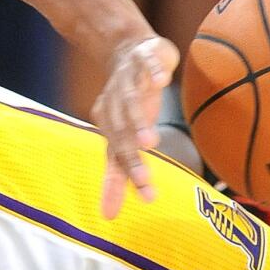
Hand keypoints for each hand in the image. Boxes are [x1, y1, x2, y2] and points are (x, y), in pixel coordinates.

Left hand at [91, 35, 179, 215]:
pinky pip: (147, 66)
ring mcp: (127, 81)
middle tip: (144, 181)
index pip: (118, 156)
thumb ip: (117, 176)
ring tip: (149, 143)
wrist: (126, 52)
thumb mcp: (121, 139)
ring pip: (130, 103)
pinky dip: (153, 73)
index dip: (131, 177)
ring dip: (139, 122)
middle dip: (132, 158)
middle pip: (122, 135)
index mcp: (110, 127)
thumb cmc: (127, 104)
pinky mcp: (143, 59)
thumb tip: (107, 217)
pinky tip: (162, 81)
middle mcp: (115, 106)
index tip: (148, 198)